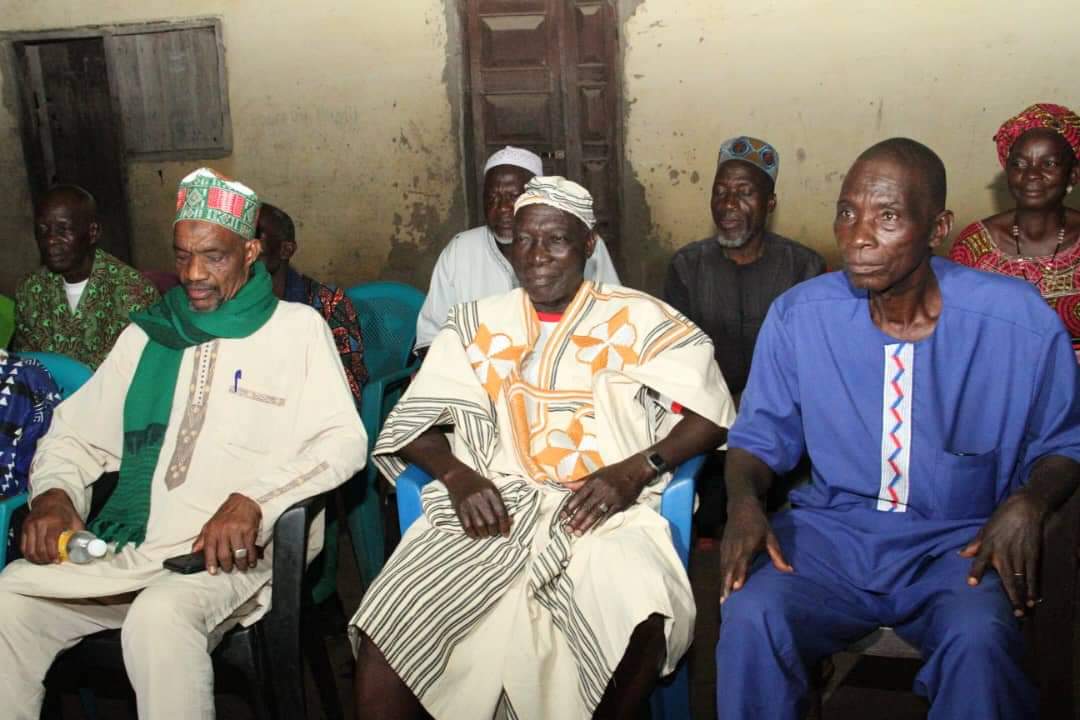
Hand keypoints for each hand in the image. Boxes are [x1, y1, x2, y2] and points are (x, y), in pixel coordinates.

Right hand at [21, 489, 83, 564]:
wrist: (51, 499)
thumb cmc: (65, 511)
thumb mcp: (76, 520)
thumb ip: (80, 534)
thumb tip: (87, 548)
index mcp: (54, 520)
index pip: (50, 540)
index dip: (53, 553)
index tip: (57, 561)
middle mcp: (40, 523)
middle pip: (39, 548)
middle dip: (46, 559)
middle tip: (52, 562)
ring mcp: (30, 525)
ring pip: (29, 550)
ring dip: (37, 559)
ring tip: (45, 561)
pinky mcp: (24, 528)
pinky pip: (23, 546)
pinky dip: (29, 554)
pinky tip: (37, 557)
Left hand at [193, 493, 261, 573]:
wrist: (242, 502)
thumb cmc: (226, 515)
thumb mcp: (209, 525)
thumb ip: (201, 540)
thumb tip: (193, 553)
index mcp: (212, 530)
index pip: (209, 550)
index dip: (211, 563)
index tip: (213, 571)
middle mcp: (224, 530)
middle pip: (224, 555)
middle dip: (227, 566)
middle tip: (229, 569)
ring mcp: (237, 530)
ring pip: (238, 554)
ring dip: (241, 564)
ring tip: (241, 567)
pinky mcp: (249, 530)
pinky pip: (250, 548)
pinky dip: (251, 558)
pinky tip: (251, 561)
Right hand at [444, 468, 510, 538]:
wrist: (459, 477)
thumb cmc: (479, 485)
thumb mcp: (493, 490)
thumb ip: (501, 505)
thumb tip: (510, 522)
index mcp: (490, 492)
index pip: (501, 513)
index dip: (505, 526)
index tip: (506, 534)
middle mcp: (480, 498)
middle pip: (491, 522)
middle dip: (495, 531)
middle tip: (495, 532)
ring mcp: (469, 505)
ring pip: (480, 527)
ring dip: (485, 534)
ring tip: (486, 533)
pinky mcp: (460, 510)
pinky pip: (467, 528)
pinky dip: (473, 534)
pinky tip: (476, 534)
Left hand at [561, 455, 652, 535]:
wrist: (636, 471)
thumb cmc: (614, 472)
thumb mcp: (596, 474)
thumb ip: (580, 482)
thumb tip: (563, 485)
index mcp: (594, 481)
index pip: (578, 496)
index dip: (569, 507)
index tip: (562, 516)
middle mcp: (601, 490)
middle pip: (586, 507)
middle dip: (575, 519)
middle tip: (567, 529)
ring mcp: (611, 498)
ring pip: (596, 513)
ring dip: (586, 524)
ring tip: (578, 533)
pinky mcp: (620, 504)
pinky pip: (608, 516)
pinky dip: (601, 523)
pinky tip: (594, 530)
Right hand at [719, 495, 791, 602]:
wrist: (740, 506)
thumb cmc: (758, 522)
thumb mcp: (770, 536)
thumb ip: (778, 554)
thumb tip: (790, 570)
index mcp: (747, 544)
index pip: (742, 562)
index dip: (739, 574)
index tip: (737, 587)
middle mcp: (734, 547)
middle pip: (729, 568)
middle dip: (727, 585)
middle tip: (725, 601)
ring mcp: (726, 547)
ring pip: (723, 568)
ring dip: (723, 583)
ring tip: (722, 599)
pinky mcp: (722, 547)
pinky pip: (721, 564)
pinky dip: (722, 575)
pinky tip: (723, 586)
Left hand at [960, 490, 1047, 615]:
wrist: (1025, 508)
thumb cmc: (1001, 519)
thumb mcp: (984, 529)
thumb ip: (974, 544)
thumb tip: (960, 554)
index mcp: (989, 546)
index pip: (980, 561)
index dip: (976, 572)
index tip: (971, 583)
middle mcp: (1004, 553)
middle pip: (1006, 578)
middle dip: (1010, 596)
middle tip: (1012, 613)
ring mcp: (1020, 555)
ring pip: (1021, 580)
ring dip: (1022, 596)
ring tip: (1022, 612)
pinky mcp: (1033, 555)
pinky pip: (1033, 574)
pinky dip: (1034, 587)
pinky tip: (1034, 599)